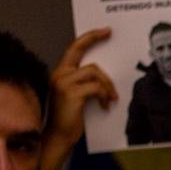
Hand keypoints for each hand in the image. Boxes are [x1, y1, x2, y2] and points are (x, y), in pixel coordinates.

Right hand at [47, 28, 116, 148]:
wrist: (58, 138)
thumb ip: (85, 84)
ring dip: (107, 88)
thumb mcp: (77, 98)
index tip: (104, 31)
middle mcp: (60, 74)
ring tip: (109, 101)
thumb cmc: (68, 120)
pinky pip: (96, 87)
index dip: (90, 38)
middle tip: (112, 64)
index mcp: (60, 74)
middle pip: (87, 60)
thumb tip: (105, 80)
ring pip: (95, 73)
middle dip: (103, 64)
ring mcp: (64, 83)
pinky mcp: (71, 93)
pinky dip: (104, 96)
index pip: (75, 48)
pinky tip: (104, 106)